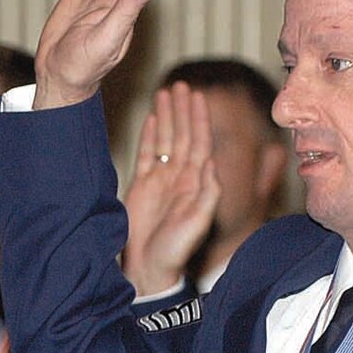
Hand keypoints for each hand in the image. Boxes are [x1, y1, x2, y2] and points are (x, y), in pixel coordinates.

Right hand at [122, 82, 218, 295]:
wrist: (150, 267)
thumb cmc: (176, 249)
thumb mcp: (197, 221)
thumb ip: (207, 191)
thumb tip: (210, 161)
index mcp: (196, 183)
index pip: (200, 143)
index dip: (199, 119)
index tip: (198, 96)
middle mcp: (180, 177)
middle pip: (183, 135)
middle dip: (183, 110)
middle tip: (181, 85)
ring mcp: (161, 179)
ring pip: (166, 140)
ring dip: (167, 116)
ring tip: (166, 93)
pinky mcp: (143, 185)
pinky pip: (148, 154)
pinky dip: (150, 135)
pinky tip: (152, 119)